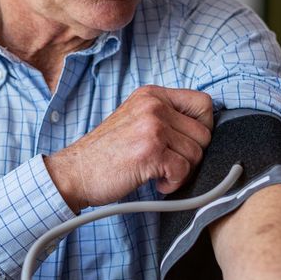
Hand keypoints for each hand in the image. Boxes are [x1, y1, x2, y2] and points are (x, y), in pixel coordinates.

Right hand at [43, 85, 213, 211]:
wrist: (75, 172)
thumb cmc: (106, 153)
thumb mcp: (135, 119)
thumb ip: (165, 117)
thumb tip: (205, 131)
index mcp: (152, 94)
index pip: (203, 102)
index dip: (203, 127)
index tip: (185, 143)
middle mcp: (154, 105)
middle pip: (204, 133)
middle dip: (191, 155)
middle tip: (168, 164)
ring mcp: (152, 127)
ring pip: (197, 154)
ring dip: (181, 172)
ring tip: (158, 173)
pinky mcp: (151, 151)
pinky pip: (184, 171)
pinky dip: (173, 184)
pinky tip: (155, 182)